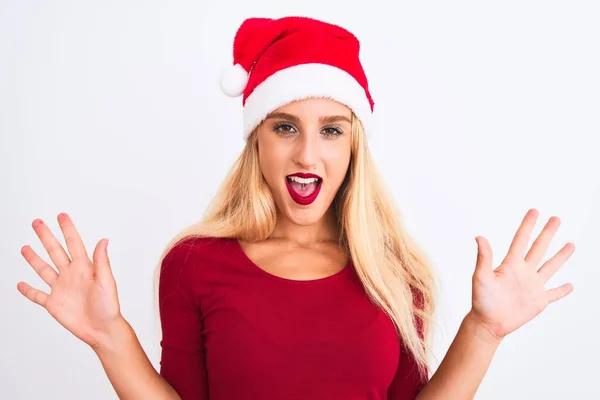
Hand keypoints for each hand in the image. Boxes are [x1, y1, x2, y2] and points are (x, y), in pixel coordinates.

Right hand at [17, 213, 122, 349]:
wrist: (102, 329)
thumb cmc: (109, 306)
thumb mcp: (106, 281)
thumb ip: (101, 261)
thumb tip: (104, 240)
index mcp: (84, 268)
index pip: (73, 243)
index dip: (67, 229)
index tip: (61, 215)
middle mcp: (71, 275)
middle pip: (55, 251)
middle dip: (45, 236)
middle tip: (37, 222)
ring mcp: (61, 288)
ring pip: (44, 270)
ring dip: (34, 259)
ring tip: (25, 247)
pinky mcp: (54, 304)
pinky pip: (37, 295)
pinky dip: (28, 290)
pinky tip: (21, 284)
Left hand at [469, 208, 574, 340]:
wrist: (488, 323)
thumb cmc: (482, 300)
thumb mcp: (481, 277)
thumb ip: (484, 257)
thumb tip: (479, 237)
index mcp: (511, 264)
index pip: (521, 239)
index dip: (528, 225)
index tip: (535, 211)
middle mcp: (524, 272)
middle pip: (539, 248)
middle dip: (548, 233)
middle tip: (556, 218)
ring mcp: (533, 286)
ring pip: (550, 267)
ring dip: (561, 256)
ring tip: (571, 244)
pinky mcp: (539, 301)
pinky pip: (554, 294)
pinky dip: (562, 290)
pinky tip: (570, 285)